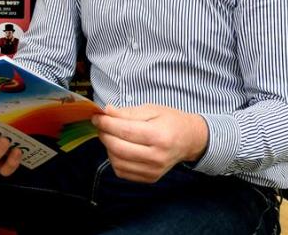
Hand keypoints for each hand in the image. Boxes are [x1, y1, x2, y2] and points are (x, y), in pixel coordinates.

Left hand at [92, 104, 208, 182]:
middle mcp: (156, 156)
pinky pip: (122, 172)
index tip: (97, 117)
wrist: (190, 140)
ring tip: (111, 136)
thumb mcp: (151, 109)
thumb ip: (127, 112)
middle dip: (104, 135)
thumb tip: (106, 112)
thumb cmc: (171, 121)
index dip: (106, 123)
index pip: (124, 130)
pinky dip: (115, 160)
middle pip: (118, 148)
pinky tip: (119, 149)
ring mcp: (153, 170)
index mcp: (159, 135)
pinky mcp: (150, 178)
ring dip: (108, 148)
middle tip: (101, 126)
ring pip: (117, 162)